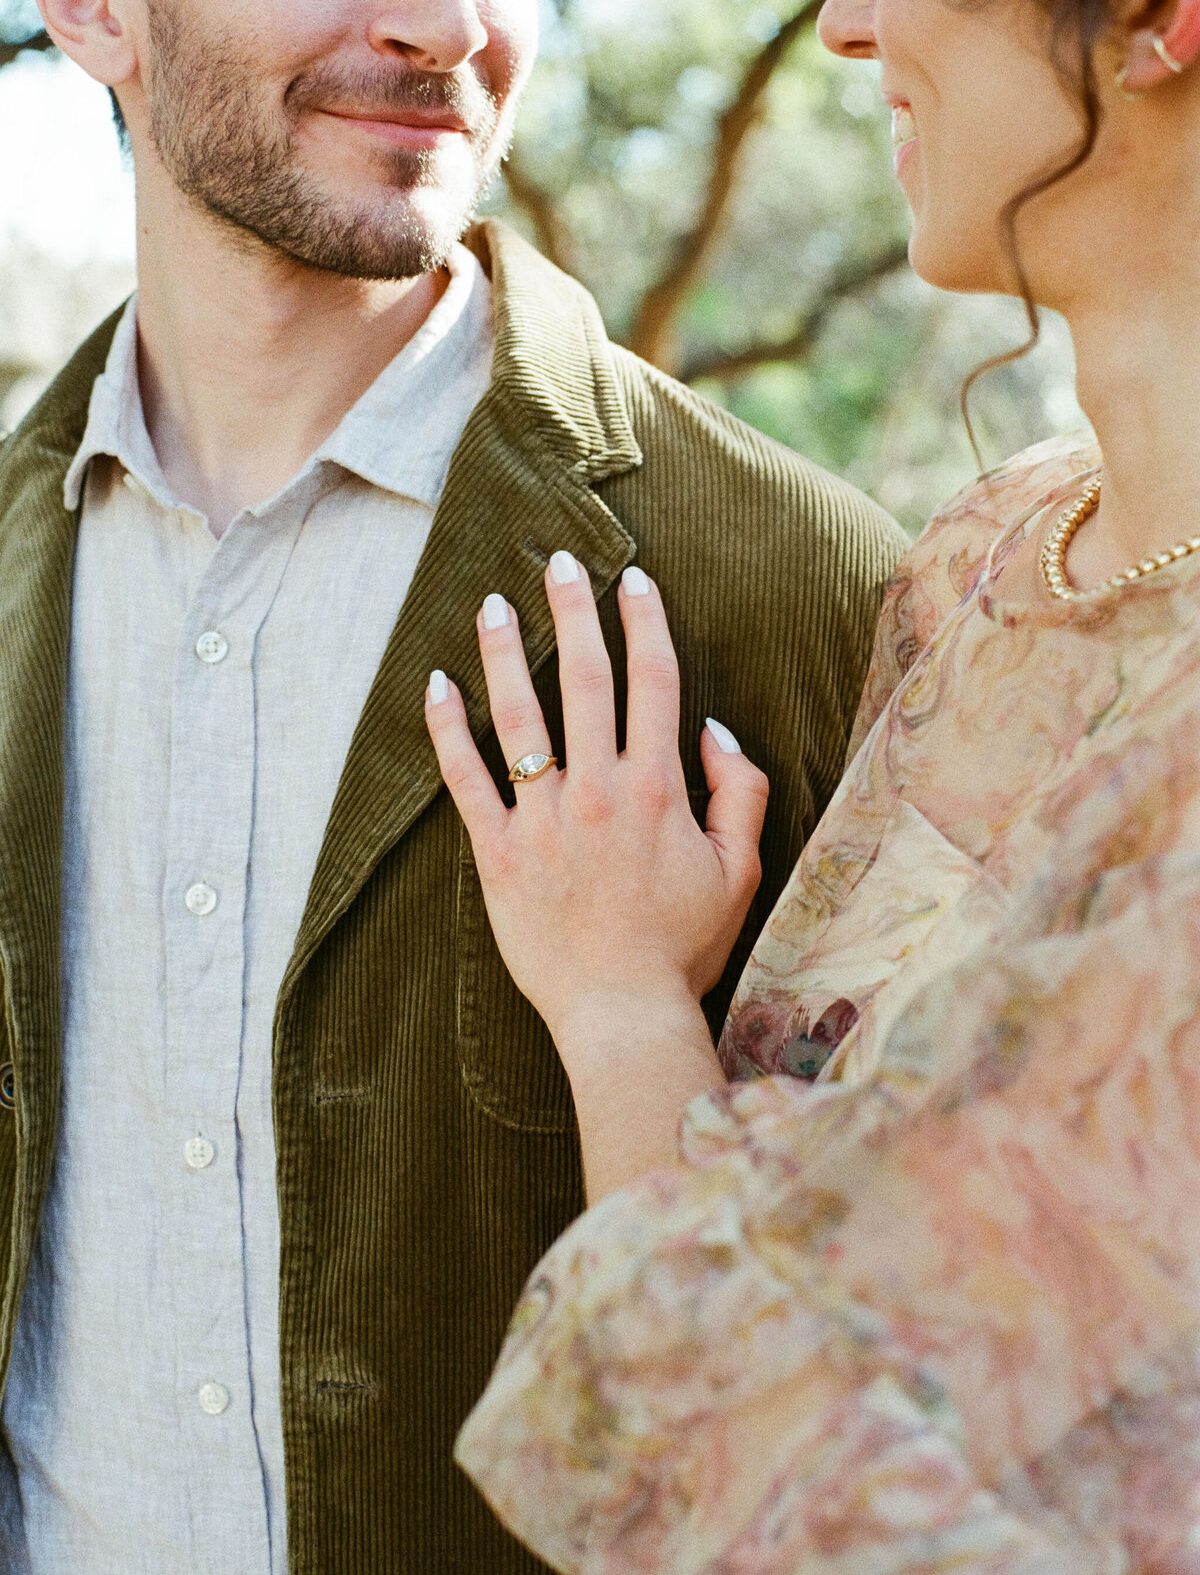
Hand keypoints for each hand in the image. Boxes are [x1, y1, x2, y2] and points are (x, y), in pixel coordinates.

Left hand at [425, 553, 768, 1197]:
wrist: (622, 1013)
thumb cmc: (685, 947)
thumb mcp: (741, 870)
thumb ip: (736, 791)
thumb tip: (709, 729)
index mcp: (658, 788)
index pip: (653, 682)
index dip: (644, 622)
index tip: (634, 579)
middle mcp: (598, 789)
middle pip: (584, 679)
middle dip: (573, 612)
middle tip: (559, 560)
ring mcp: (543, 819)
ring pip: (520, 717)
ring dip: (505, 653)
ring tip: (491, 604)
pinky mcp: (498, 852)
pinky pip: (466, 780)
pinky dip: (449, 730)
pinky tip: (436, 685)